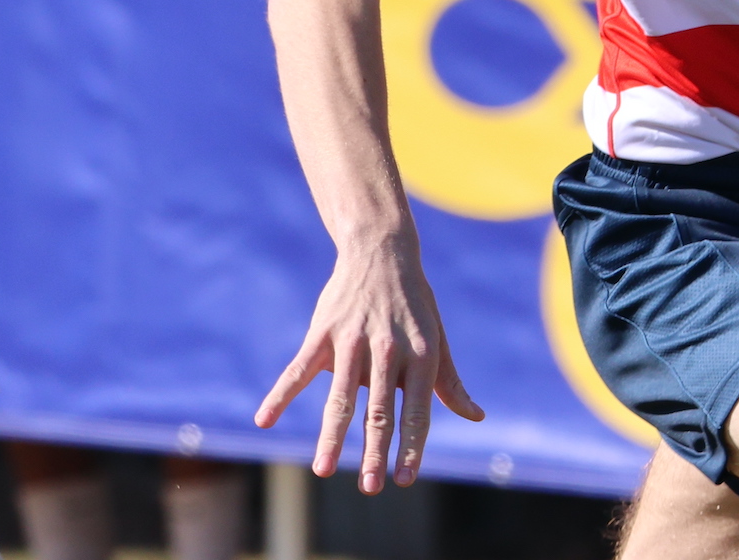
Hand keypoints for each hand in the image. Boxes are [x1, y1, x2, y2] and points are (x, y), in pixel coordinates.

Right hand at [254, 240, 482, 492]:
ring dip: (332, 436)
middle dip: (374, 452)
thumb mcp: (437, 338)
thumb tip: (475, 417)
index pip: (416, 412)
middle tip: (371, 487)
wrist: (381, 250)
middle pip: (379, 412)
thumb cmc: (414, 303)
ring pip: (340, 398)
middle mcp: (387, 350)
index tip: (404, 480)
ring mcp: (351, 341)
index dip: (411, 447)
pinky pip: (297, 370)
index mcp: (420, 355)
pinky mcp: (322, 333)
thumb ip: (449, 382)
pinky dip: (280, 395)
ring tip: (323, 469)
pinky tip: (264, 420)